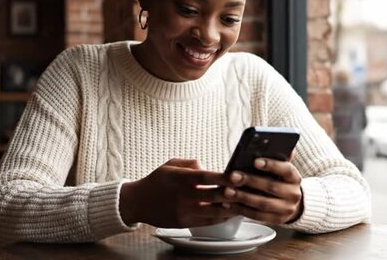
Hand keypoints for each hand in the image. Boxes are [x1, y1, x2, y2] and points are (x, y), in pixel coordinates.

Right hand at [120, 158, 234, 227]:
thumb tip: (208, 167)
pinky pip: (209, 221)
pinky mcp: (185, 222)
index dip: (224, 177)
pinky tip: (232, 212)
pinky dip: (222, 217)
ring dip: (232, 207)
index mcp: (181, 178)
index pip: (206, 177)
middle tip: (249, 188)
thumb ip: (191, 163)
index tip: (238, 175)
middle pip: (214, 196)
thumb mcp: (171, 164)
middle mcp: (184, 196)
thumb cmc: (156, 180)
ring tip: (245, 202)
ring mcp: (185, 211)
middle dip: (233, 192)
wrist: (137, 202)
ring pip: (215, 212)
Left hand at [222, 154, 302, 223]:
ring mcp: (287, 209)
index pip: (286, 169)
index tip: (255, 160)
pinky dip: (241, 209)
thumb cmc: (278, 179)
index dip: (271, 165)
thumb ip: (275, 157)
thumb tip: (271, 143)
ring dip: (242, 197)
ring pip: (263, 203)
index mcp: (294, 177)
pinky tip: (228, 203)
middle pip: (271, 187)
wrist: (289, 203)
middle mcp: (294, 194)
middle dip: (250, 181)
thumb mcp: (279, 169)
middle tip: (233, 176)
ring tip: (226, 191)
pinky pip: (257, 216)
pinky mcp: (277, 221)